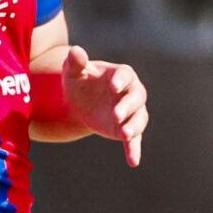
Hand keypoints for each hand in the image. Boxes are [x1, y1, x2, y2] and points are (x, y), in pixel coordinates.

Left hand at [61, 46, 147, 166]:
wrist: (79, 103)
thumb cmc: (79, 82)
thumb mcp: (73, 73)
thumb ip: (75, 63)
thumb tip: (75, 50)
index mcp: (120, 75)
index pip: (125, 75)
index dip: (121, 80)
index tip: (113, 86)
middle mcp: (130, 93)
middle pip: (137, 97)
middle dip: (128, 106)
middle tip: (117, 115)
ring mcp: (131, 112)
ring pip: (139, 118)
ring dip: (134, 126)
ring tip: (125, 134)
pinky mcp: (126, 129)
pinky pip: (134, 140)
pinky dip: (134, 150)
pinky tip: (133, 162)